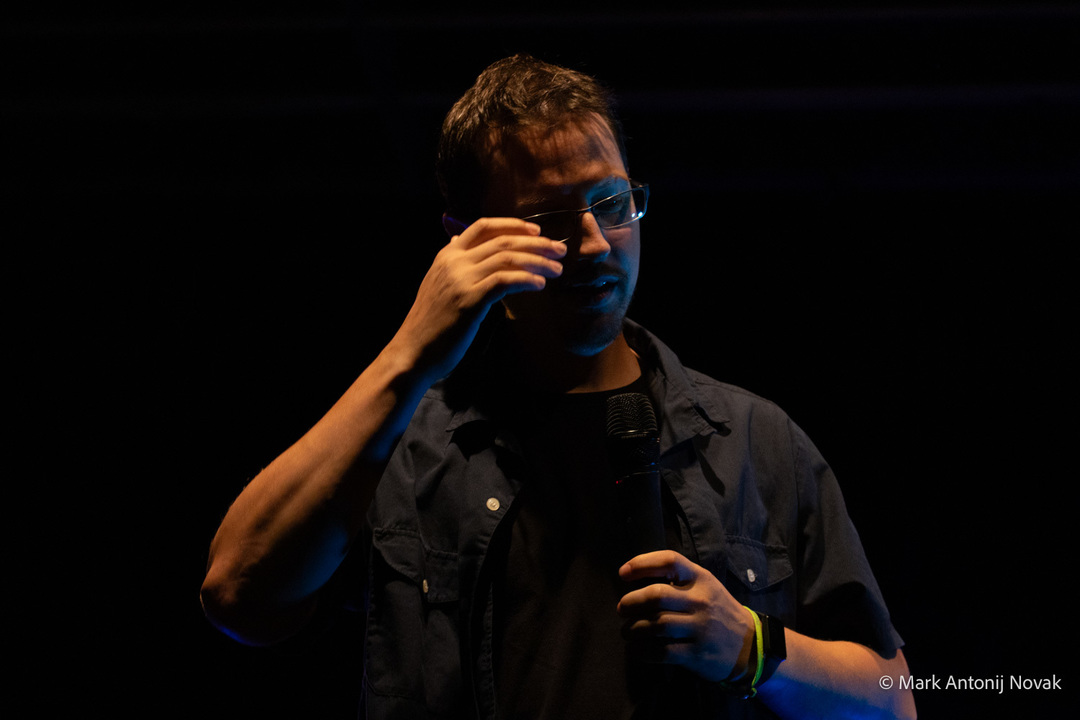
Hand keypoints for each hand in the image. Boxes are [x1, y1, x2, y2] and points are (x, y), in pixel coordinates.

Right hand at [390, 218, 565, 383]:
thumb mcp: (437, 282)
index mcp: (447, 254)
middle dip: (535, 243)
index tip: (536, 231)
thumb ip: (451, 261)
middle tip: (558, 250)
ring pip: (507, 258)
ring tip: (557, 270)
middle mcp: (453, 261)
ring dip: (538, 262)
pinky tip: (540, 285)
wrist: (413, 350)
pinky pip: (505, 281)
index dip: (513, 225)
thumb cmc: (431, 321)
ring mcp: (461, 279)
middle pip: (502, 241)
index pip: (483, 226)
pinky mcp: (469, 300)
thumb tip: (457, 238)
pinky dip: (526, 280)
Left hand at [616, 550, 753, 681]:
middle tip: (622, 609)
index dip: (642, 563)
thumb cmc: (718, 611)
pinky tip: (636, 650)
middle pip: (656, 596)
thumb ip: (679, 580)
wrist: (749, 645)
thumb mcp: (706, 586)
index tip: (622, 573)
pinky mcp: (697, 654)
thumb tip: (635, 579)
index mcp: (701, 578)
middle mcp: (701, 601)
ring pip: (656, 625)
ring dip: (633, 628)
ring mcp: (700, 628)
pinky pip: (661, 652)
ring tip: (627, 631)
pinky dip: (642, 651)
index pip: (669, 561)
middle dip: (631, 602)